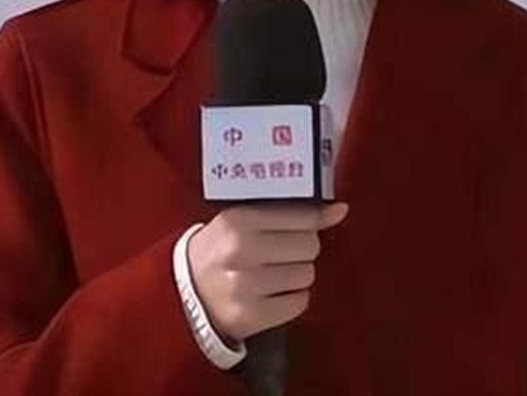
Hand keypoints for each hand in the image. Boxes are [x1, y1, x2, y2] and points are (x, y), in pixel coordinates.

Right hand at [186, 201, 349, 345]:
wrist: (186, 290)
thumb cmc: (223, 247)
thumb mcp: (245, 220)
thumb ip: (291, 212)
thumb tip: (340, 210)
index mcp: (239, 220)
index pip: (302, 216)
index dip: (312, 221)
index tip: (309, 225)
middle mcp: (241, 251)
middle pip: (309, 246)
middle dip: (302, 249)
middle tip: (281, 252)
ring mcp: (245, 286)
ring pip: (306, 275)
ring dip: (297, 275)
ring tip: (274, 273)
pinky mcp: (250, 316)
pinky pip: (299, 303)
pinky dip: (292, 299)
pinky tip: (273, 294)